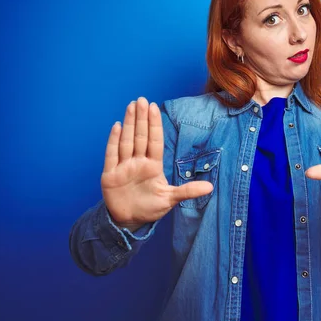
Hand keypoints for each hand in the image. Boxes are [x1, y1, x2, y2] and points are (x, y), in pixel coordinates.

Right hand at [100, 97, 212, 229]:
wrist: (129, 221)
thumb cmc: (150, 208)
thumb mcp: (170, 199)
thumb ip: (187, 191)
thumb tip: (210, 188)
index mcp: (153, 166)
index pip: (154, 141)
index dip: (154, 124)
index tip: (154, 107)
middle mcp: (138, 162)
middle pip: (140, 137)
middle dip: (141, 118)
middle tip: (142, 99)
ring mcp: (123, 167)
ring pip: (126, 142)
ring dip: (129, 124)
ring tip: (131, 106)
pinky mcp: (110, 175)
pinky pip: (111, 155)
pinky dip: (113, 141)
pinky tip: (116, 126)